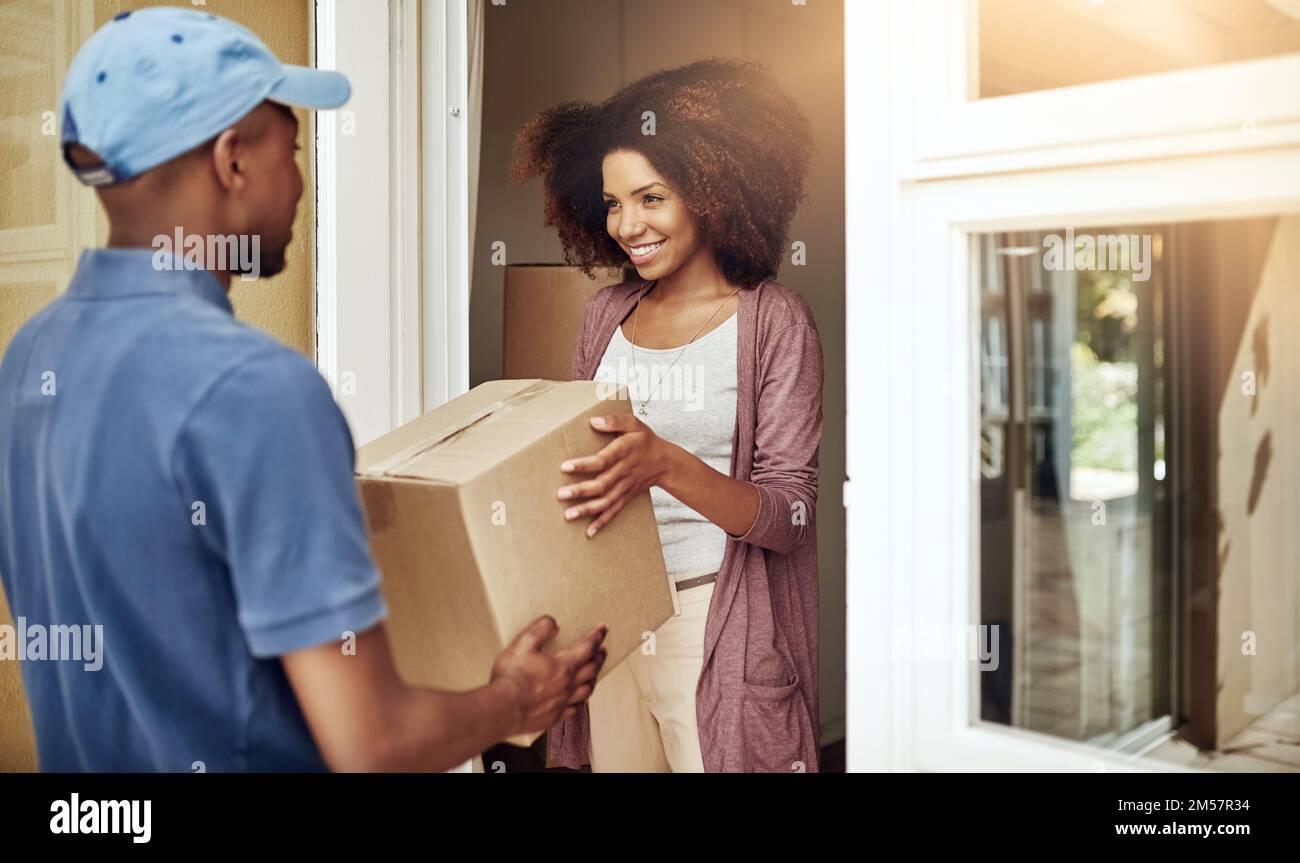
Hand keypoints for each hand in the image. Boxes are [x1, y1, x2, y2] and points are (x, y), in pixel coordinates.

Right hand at [490, 616, 607, 735]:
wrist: (503, 708)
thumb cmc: (512, 676)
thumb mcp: (523, 643)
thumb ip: (540, 629)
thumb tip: (553, 623)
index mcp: (563, 665)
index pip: (587, 647)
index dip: (596, 636)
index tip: (603, 629)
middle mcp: (568, 685)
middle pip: (591, 669)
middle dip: (599, 657)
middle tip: (602, 650)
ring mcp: (562, 702)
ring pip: (586, 690)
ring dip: (593, 679)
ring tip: (594, 673)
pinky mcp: (554, 717)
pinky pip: (573, 710)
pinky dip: (579, 702)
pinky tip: (577, 702)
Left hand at [557, 414, 678, 536]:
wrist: (666, 463)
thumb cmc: (645, 441)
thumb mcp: (634, 424)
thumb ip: (615, 421)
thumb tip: (593, 421)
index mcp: (623, 452)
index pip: (602, 460)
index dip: (584, 465)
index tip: (565, 467)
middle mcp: (624, 472)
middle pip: (601, 484)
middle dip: (581, 491)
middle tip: (561, 494)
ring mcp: (625, 487)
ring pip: (606, 501)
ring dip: (587, 510)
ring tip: (569, 515)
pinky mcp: (626, 497)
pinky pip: (614, 511)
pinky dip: (602, 522)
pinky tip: (588, 532)